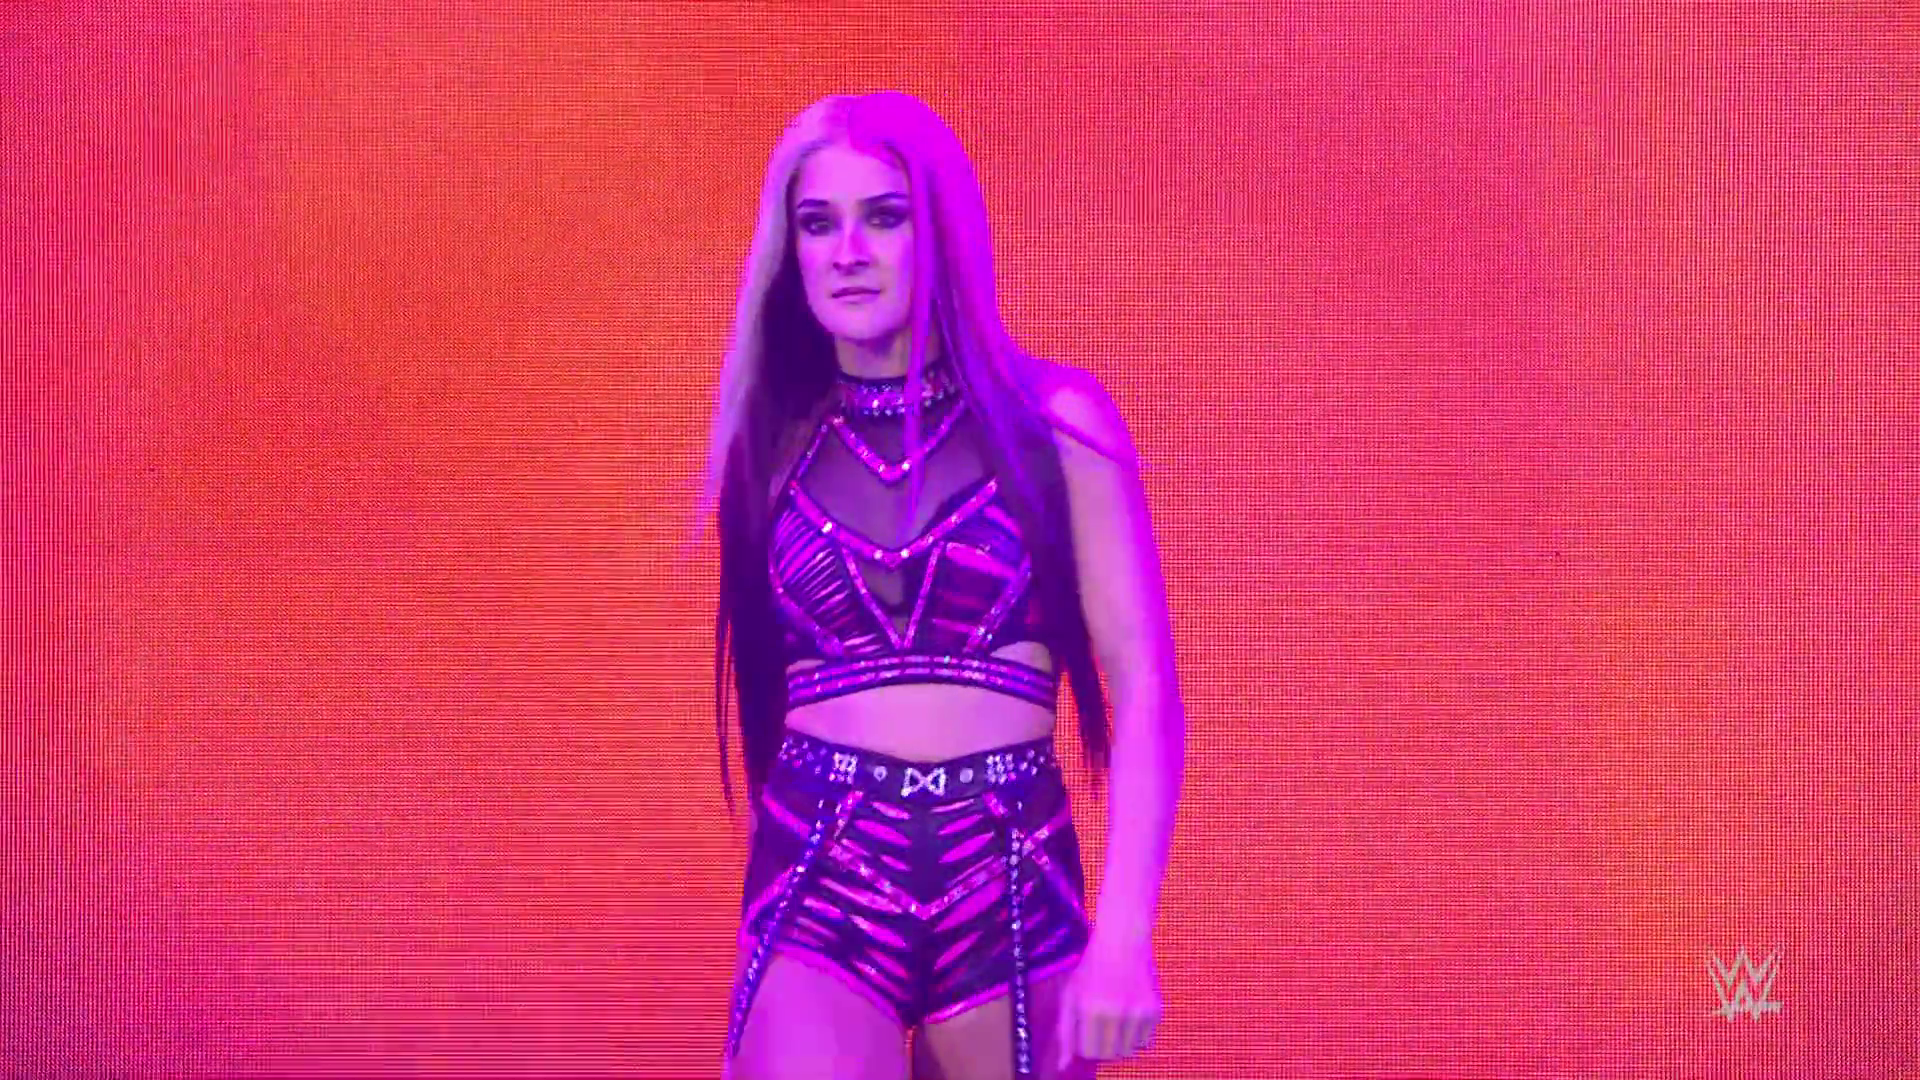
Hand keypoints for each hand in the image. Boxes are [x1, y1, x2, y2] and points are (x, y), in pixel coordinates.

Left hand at [1054, 929, 1161, 1068]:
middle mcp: (1116, 1013)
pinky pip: (1145, 1042)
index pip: (1089, 1052)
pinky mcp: (1155, 1011)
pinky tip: (1130, 1011)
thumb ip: (1065, 1033)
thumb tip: (1063, 1067)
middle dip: (1103, 1044)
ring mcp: (1138, 1012)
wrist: (1123, 941)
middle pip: (1109, 1055)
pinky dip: (1136, 1033)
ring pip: (1128, 1051)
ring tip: (1115, 1017)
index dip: (1086, 1043)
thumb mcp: (1070, 995)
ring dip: (1120, 1041)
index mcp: (1091, 1009)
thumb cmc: (1091, 969)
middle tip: (1100, 1023)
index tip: (1086, 1028)